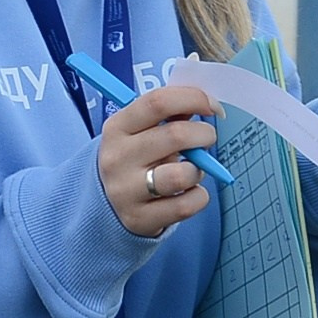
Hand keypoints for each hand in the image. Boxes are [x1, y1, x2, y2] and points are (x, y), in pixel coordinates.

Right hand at [98, 83, 217, 237]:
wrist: (105, 205)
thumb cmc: (134, 159)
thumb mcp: (139, 132)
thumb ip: (168, 116)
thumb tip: (204, 102)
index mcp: (117, 127)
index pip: (158, 102)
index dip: (193, 99)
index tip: (213, 106)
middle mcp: (118, 158)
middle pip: (175, 136)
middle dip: (204, 134)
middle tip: (207, 138)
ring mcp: (126, 191)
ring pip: (181, 175)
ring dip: (198, 170)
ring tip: (193, 170)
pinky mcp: (139, 219)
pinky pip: (186, 205)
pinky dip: (198, 197)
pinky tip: (189, 192)